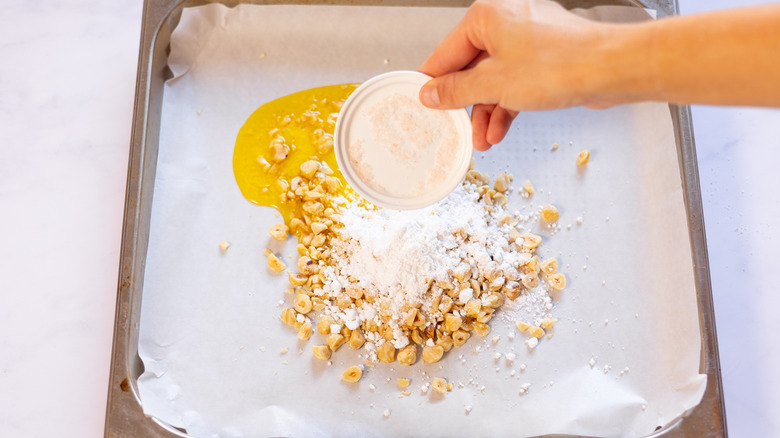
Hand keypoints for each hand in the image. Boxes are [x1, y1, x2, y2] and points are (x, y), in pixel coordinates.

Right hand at [419, 0, 608, 149]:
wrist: (609, 69)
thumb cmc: (560, 64)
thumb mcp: (493, 84)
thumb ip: (456, 90)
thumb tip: (431, 93)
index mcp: (487, 17)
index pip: (446, 53)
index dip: (433, 82)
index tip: (422, 103)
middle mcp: (506, 22)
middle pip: (471, 69)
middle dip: (466, 106)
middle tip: (455, 128)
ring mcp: (527, 40)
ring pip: (494, 80)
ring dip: (486, 112)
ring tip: (482, 140)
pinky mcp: (544, 58)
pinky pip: (514, 83)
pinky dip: (506, 106)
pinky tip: (499, 131)